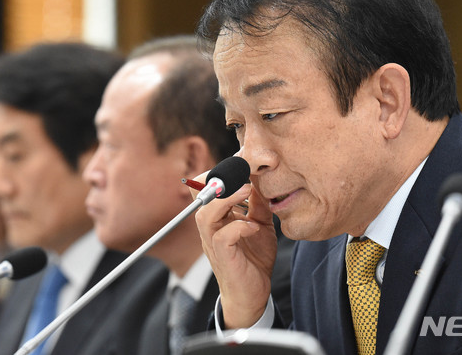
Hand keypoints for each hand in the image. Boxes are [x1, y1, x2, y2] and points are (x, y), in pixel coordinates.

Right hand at [193, 173, 276, 327]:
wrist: (253, 294)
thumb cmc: (253, 260)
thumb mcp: (260, 225)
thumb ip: (258, 204)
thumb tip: (260, 181)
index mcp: (217, 217)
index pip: (204, 189)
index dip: (217, 173)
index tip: (241, 166)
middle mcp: (211, 228)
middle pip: (200, 196)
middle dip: (218, 180)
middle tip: (242, 172)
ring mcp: (214, 243)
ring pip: (205, 215)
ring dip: (225, 199)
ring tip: (247, 191)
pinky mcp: (223, 257)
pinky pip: (222, 237)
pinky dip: (238, 227)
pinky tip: (253, 227)